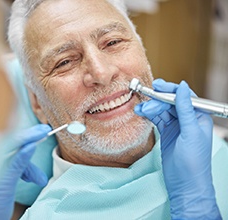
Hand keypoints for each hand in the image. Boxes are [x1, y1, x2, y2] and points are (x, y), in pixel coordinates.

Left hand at [0, 124, 50, 219]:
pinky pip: (12, 166)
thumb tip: (30, 145)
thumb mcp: (5, 185)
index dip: (28, 134)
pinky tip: (31, 179)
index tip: (44, 130)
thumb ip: (17, 163)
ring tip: (40, 180)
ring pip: (15, 158)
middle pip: (13, 146)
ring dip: (29, 167)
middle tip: (46, 138)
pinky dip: (24, 172)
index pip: (9, 140)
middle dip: (31, 148)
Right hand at [135, 79, 220, 218]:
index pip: (184, 97)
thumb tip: (182, 86)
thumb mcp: (190, 133)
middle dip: (157, 101)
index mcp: (199, 117)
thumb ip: (185, 109)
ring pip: (162, 110)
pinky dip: (149, 115)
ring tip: (139, 110)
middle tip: (145, 101)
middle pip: (171, 102)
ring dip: (150, 108)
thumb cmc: (193, 162)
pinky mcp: (167, 133)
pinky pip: (157, 119)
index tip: (157, 86)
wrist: (185, 185)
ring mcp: (177, 126)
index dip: (170, 90)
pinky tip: (141, 113)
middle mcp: (188, 119)